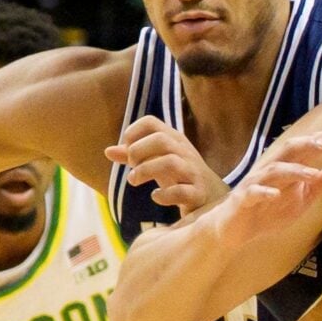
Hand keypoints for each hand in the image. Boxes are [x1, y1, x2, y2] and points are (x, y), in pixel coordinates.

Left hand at [104, 115, 225, 215]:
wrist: (213, 197)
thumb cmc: (179, 176)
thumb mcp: (156, 162)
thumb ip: (133, 156)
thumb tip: (108, 151)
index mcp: (173, 140)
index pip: (151, 122)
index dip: (133, 132)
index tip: (127, 149)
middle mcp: (184, 152)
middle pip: (160, 139)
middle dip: (138, 151)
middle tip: (131, 166)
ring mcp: (193, 172)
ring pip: (171, 162)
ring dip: (146, 170)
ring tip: (133, 180)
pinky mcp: (198, 194)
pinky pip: (182, 192)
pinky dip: (164, 195)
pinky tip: (155, 197)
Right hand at [211, 125, 321, 248]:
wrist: (236, 229)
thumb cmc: (271, 208)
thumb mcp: (305, 195)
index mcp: (289, 166)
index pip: (310, 146)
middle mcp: (272, 169)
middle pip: (290, 149)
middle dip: (308, 144)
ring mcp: (256, 183)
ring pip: (274, 170)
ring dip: (293, 171)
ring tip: (312, 174)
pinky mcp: (243, 200)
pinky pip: (253, 193)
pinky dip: (264, 192)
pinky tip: (275, 195)